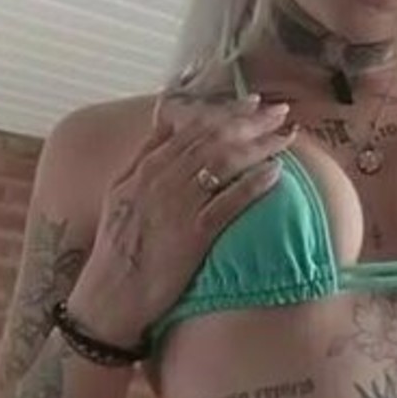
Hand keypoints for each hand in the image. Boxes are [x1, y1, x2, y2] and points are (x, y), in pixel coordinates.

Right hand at [69, 90, 294, 347]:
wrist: (110, 294)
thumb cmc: (118, 247)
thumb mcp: (120, 191)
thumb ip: (144, 155)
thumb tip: (165, 121)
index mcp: (146, 168)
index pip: (193, 128)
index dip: (228, 112)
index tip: (253, 103)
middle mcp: (163, 180)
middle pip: (215, 139)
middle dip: (251, 122)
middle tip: (279, 113)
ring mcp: (179, 206)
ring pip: (225, 163)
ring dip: (259, 145)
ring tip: (286, 138)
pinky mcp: (194, 235)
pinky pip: (230, 202)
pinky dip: (254, 183)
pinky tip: (276, 173)